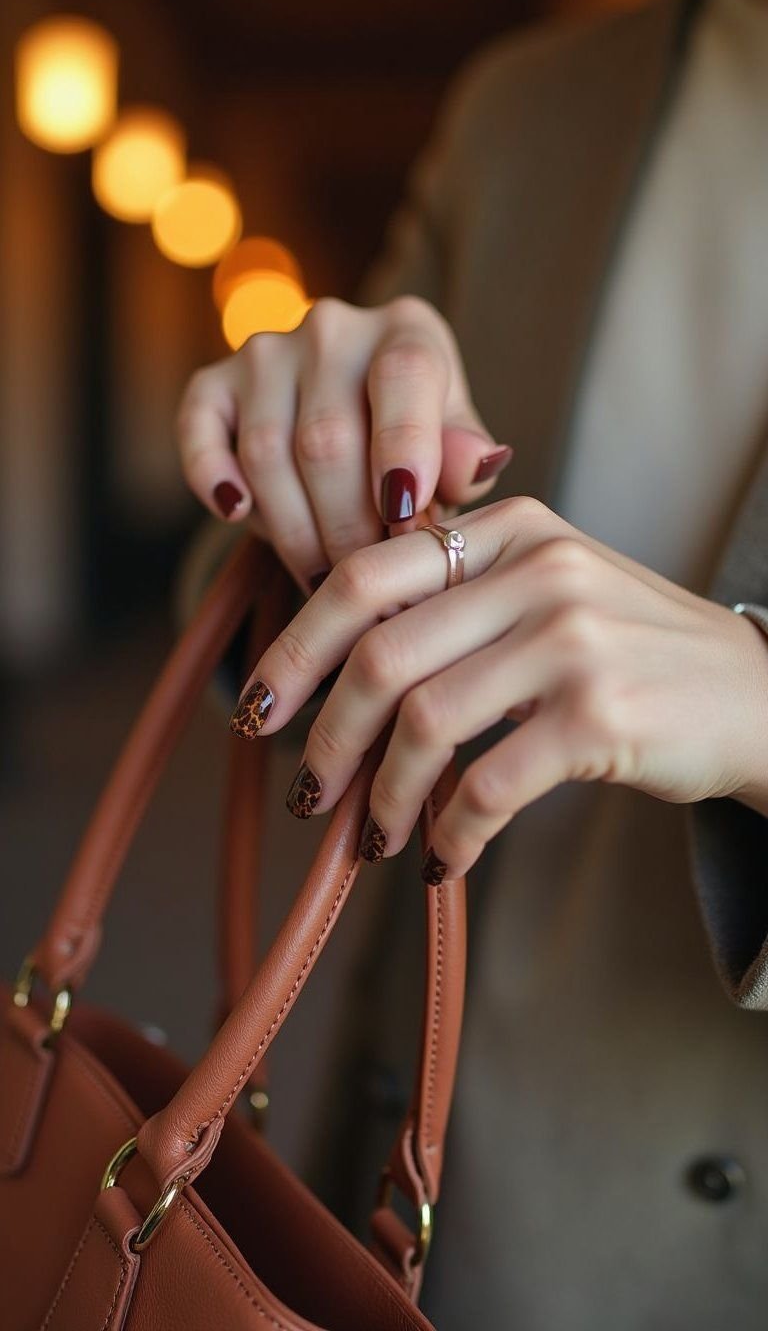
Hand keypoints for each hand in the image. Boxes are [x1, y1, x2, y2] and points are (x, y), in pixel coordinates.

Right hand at [176, 296, 510, 591]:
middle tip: (365, 585)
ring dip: (292, 530)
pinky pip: (199, 431)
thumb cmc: (419, 450)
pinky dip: (211, 475)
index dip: (404, 448)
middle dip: (347, 526)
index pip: (404, 374)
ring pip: (267, 451)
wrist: (358, 427)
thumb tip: (476, 465)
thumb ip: (465, 460)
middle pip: (328, 436)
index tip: (404, 520)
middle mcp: (333, 327)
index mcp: (408, 331)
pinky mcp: (213, 384)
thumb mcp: (456, 453)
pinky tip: (236, 515)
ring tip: (323, 583)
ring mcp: (266, 352)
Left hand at [229, 497, 767, 879]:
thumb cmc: (635, 650)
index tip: (257, 708)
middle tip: (308, 795)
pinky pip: (486, 786)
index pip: (366, 574)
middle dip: (324, 737)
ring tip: (373, 837)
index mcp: (511, 529)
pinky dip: (450, 835)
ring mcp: (572, 640)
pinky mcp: (600, 717)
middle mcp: (538, 570)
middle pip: (380, 655)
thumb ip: (458, 601)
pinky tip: (441, 860)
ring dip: (381, 797)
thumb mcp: (552, 588)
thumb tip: (336, 670)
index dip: (295, 646)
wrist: (758, 693)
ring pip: (424, 725)